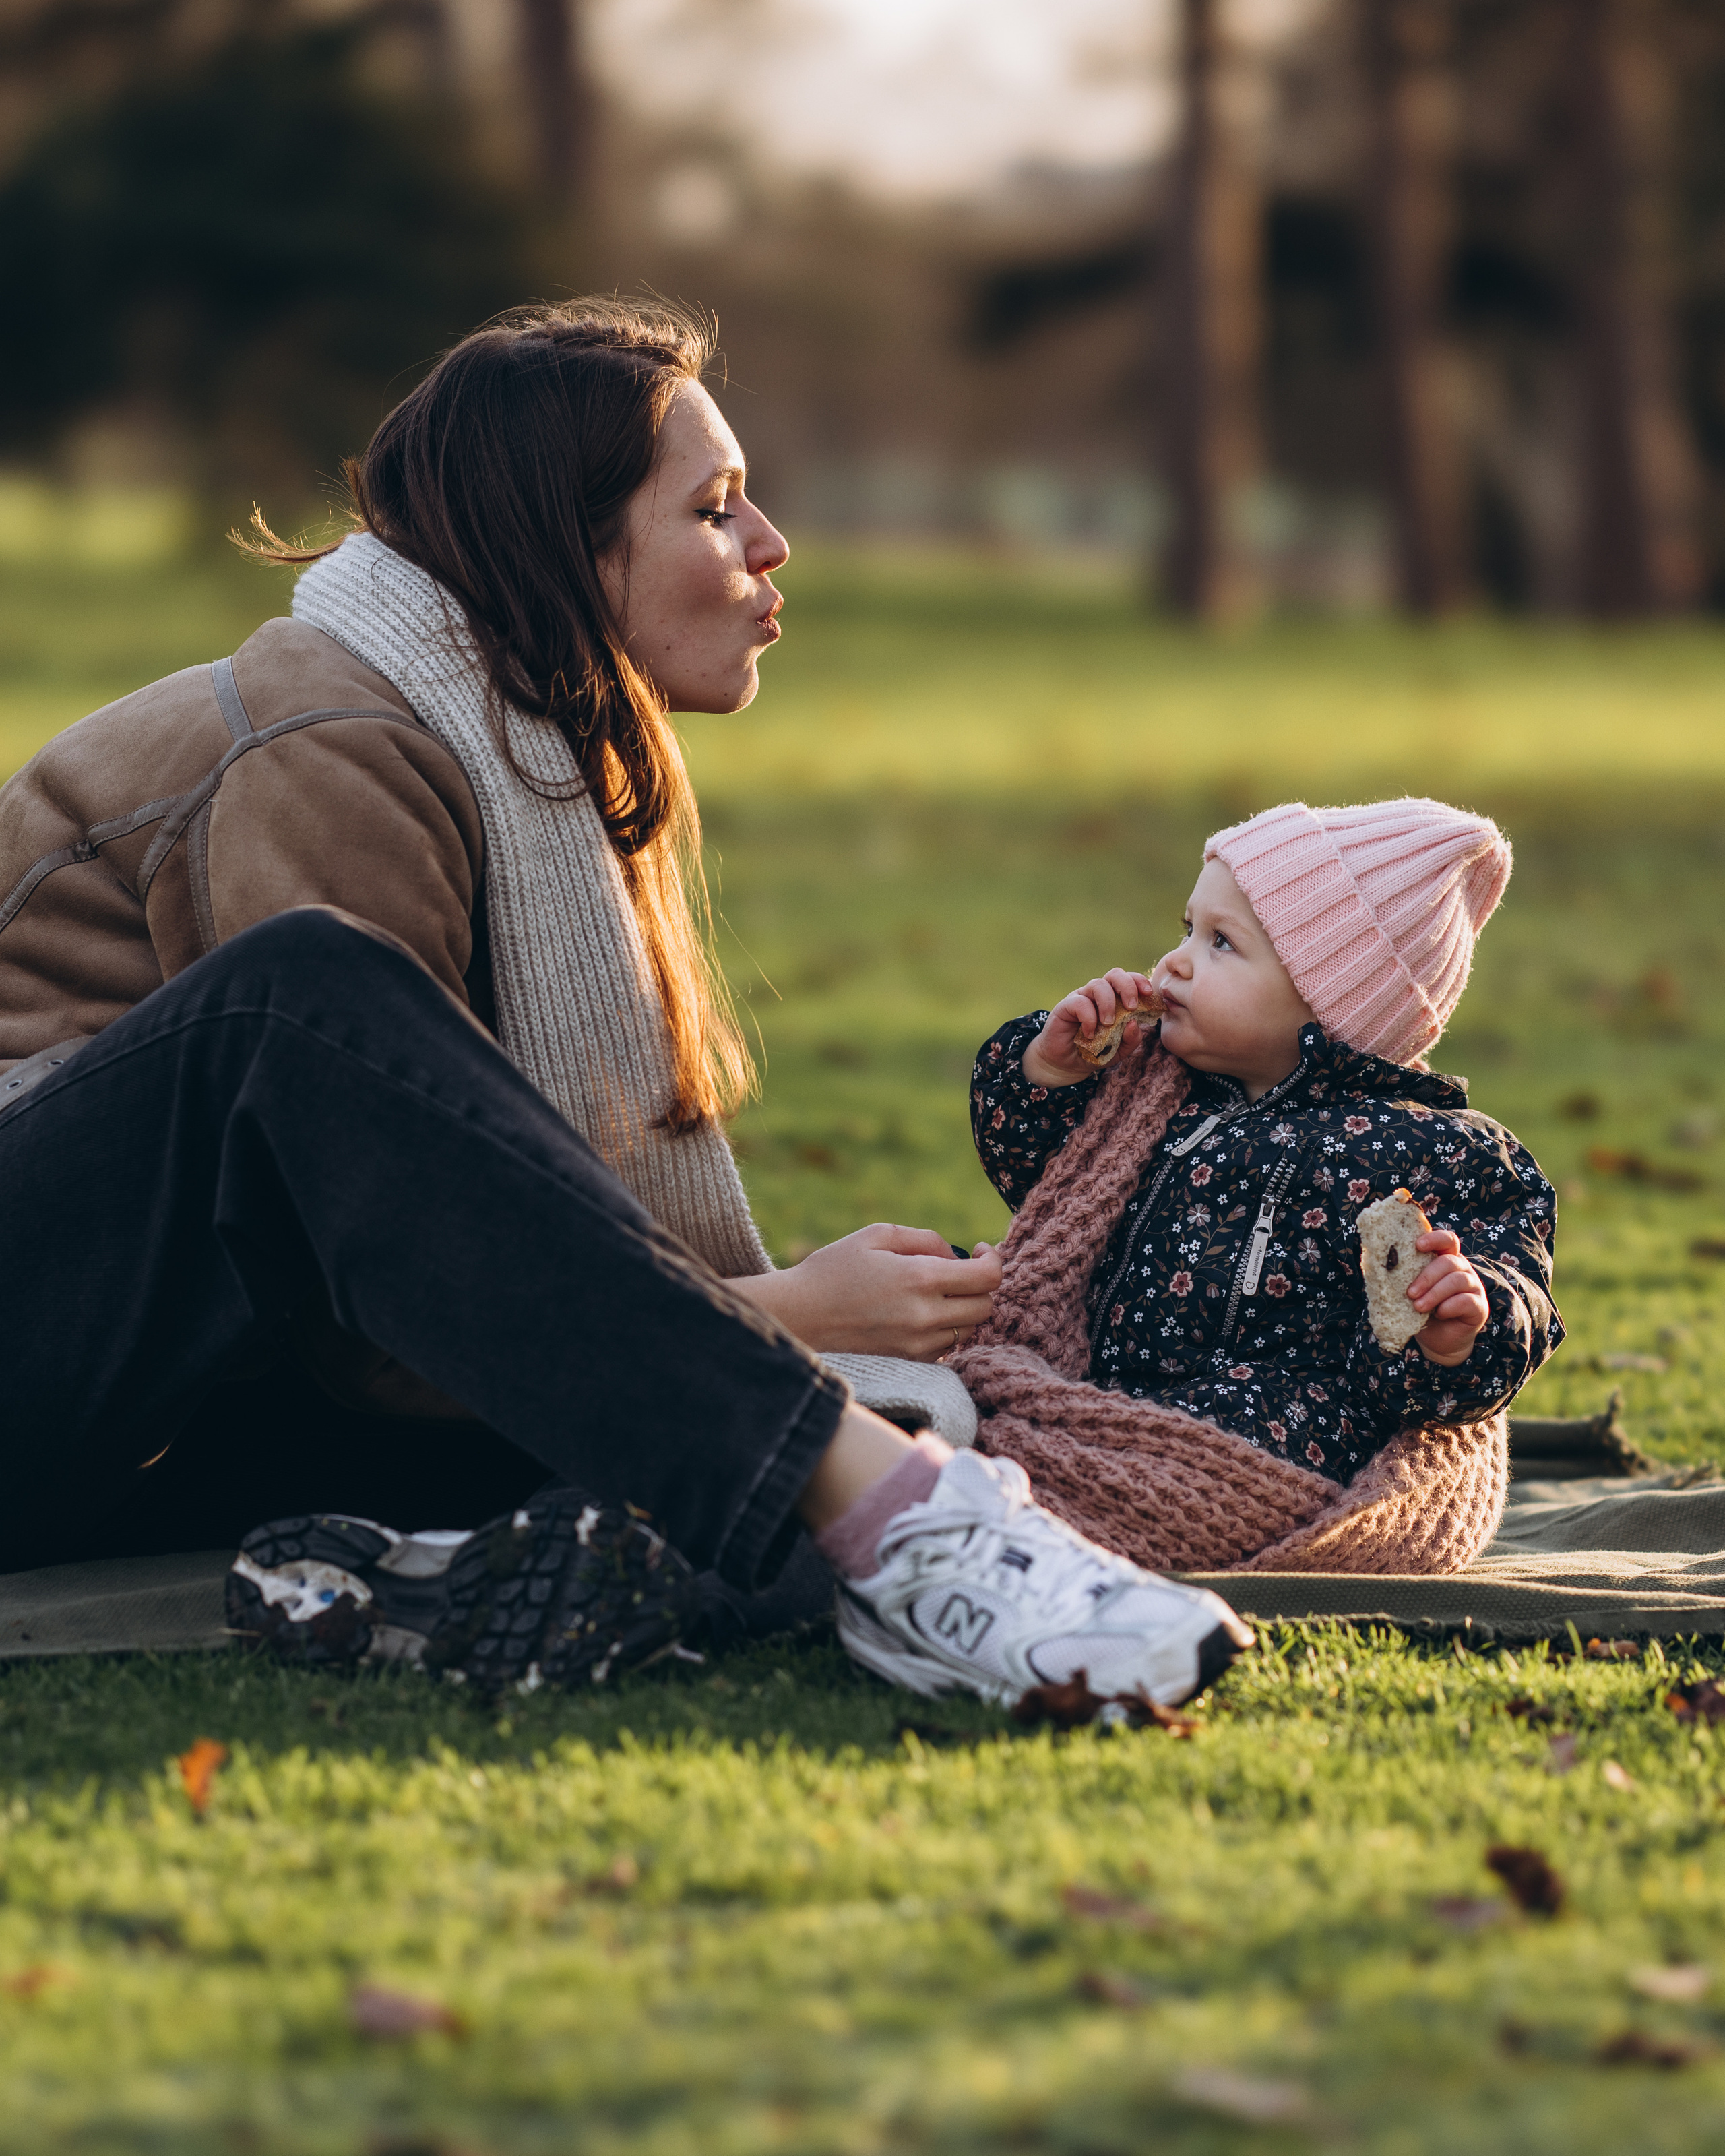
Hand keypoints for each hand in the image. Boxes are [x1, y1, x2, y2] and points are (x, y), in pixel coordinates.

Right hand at [730, 1225, 1002, 1361]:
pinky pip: (948, 1346)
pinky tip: (920, 1313)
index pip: (987, 1278)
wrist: (799, 1316)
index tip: (978, 1250)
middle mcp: (925, 1316)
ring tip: (935, 1291)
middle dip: (980, 1285)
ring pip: (969, 1328)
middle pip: (986, 1306)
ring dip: (963, 1308)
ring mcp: (918, 1345)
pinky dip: (945, 1329)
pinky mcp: (910, 1362)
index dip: (993, 1260)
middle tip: (959, 1269)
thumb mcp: (877, 1235)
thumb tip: (957, 1254)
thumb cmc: (834, 1269)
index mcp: (919, 1278)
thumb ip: (925, 1238)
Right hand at [1021, 968, 1158, 1088]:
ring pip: (1098, 985)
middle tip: (1131, 1007)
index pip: (1129, 980)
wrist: (1067, 1063)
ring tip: (1108, 1024)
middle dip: (1127, 987)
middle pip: (1115, 974)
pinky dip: (1089, 1017)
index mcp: (1115, 999)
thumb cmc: (1095, 1052)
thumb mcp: (1119, 1050)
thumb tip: (1135, 1023)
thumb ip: (1131, 1040)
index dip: (1140, 981)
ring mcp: (1082, 998)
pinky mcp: (1066, 1006)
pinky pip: (1080, 1002)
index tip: (1149, 994)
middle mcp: (1099, 994)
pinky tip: (1090, 1033)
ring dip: (1108, 1003)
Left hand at [1407, 1229, 1489, 1365]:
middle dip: (1426, 1277)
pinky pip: (1466, 1300)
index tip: (1417, 1245)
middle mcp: (1462, 1270)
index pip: (1447, 1240)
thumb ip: (1402, 1275)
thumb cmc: (1420, 1310)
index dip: (1434, 1238)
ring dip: (1435, 1293)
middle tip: (1410, 1293)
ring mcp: (1474, 1287)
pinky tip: (1439, 1314)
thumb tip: (1378, 1261)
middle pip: (1449, 1261)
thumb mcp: (1410, 1290)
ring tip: (1419, 1306)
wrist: (1436, 1341)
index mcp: (1446, 1260)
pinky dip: (1449, 1307)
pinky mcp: (1480, 1307)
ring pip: (1458, 1280)